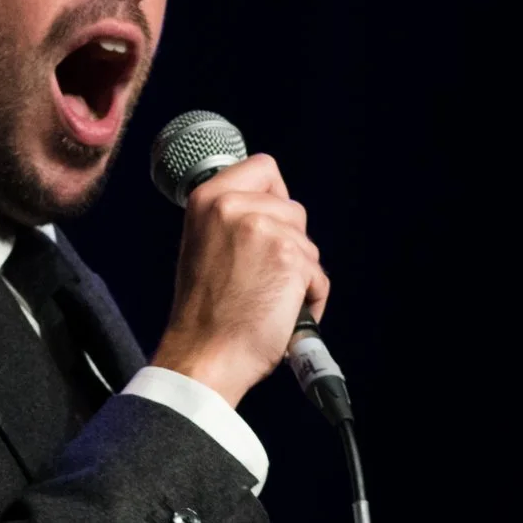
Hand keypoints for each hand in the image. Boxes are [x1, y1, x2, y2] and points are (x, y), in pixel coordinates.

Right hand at [149, 153, 328, 407]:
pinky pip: (319, 275)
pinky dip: (311, 299)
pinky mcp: (291, 258)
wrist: (204, 355)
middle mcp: (234, 206)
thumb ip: (232, 219)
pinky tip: (284, 316)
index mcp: (208, 199)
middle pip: (293, 209)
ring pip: (308, 244)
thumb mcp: (203, 245)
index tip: (271, 220)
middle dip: (289, 244)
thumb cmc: (205, 313)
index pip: (263, 167)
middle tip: (262, 278)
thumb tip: (272, 208)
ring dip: (299, 275)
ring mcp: (264, 229)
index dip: (275, 195)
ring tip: (269, 301)